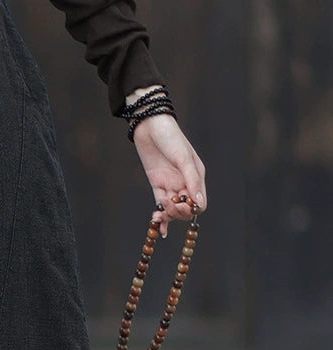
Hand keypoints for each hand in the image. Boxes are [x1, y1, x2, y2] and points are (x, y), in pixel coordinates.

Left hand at [131, 113, 206, 236]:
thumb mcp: (183, 158)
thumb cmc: (170, 137)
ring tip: (159, 214)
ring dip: (168, 215)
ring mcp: (171, 184)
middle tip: (169, 206)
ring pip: (173, 208)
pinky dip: (160, 215)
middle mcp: (185, 182)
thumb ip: (191, 180)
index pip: (199, 202)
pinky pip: (160, 204)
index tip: (183, 204)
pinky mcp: (157, 184)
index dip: (192, 209)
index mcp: (196, 176)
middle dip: (178, 212)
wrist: (149, 125)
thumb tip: (198, 202)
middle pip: (186, 208)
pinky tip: (157, 224)